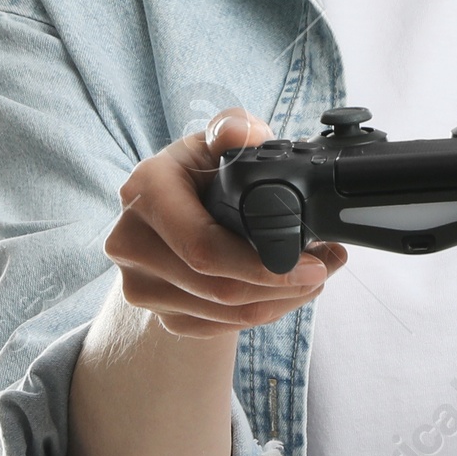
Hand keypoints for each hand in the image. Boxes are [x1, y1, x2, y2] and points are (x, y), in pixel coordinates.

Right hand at [103, 109, 345, 336]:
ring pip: (223, 313)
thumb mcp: (217, 139)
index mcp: (144, 192)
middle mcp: (131, 242)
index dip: (262, 262)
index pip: (202, 246)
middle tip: (325, 269)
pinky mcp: (159, 314)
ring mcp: (140, 284)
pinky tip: (284, 293)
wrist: (171, 210)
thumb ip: (233, 128)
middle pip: (217, 288)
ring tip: (314, 278)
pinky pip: (218, 327)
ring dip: (280, 302)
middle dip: (283, 286)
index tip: (311, 262)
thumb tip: (241, 133)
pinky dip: (260, 314)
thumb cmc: (200, 170)